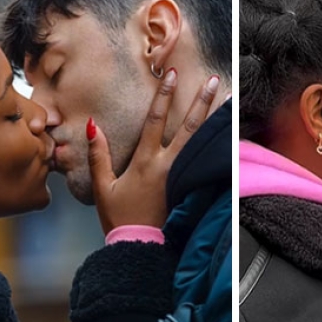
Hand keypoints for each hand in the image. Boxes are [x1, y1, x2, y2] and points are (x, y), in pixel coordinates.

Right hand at [87, 70, 220, 233]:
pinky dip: (215, 146)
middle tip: (214, 79)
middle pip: (188, 126)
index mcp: (146, 162)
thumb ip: (99, 156)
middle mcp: (168, 165)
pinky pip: (204, 161)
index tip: (171, 73)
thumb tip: (94, 126)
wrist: (141, 247)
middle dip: (200, 101)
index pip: (155, 120)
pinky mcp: (190, 188)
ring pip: (201, 141)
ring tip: (228, 101)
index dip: (163, 95)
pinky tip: (226, 136)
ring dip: (214, 119)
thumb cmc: (120, 219)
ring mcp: (182, 176)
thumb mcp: (103, 187)